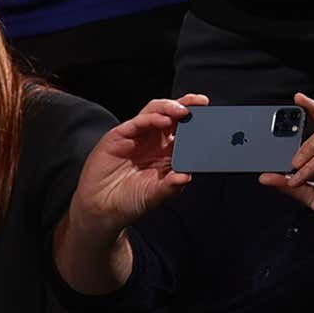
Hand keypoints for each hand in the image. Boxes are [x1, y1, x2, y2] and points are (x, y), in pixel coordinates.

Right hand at [74, 92, 199, 234]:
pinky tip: (163, 120)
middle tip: (201, 104)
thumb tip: (187, 176)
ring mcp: (136, 136)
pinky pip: (137, 122)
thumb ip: (171, 187)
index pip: (184, 131)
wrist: (101, 208)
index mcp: (166, 153)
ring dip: (170, 107)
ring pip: (155, 112)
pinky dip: (151, 119)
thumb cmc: (129, 201)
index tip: (211, 119)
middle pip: (172, 115)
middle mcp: (153, 141)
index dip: (197, 123)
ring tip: (184, 111)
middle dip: (187, 106)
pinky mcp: (119, 136)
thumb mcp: (154, 196)